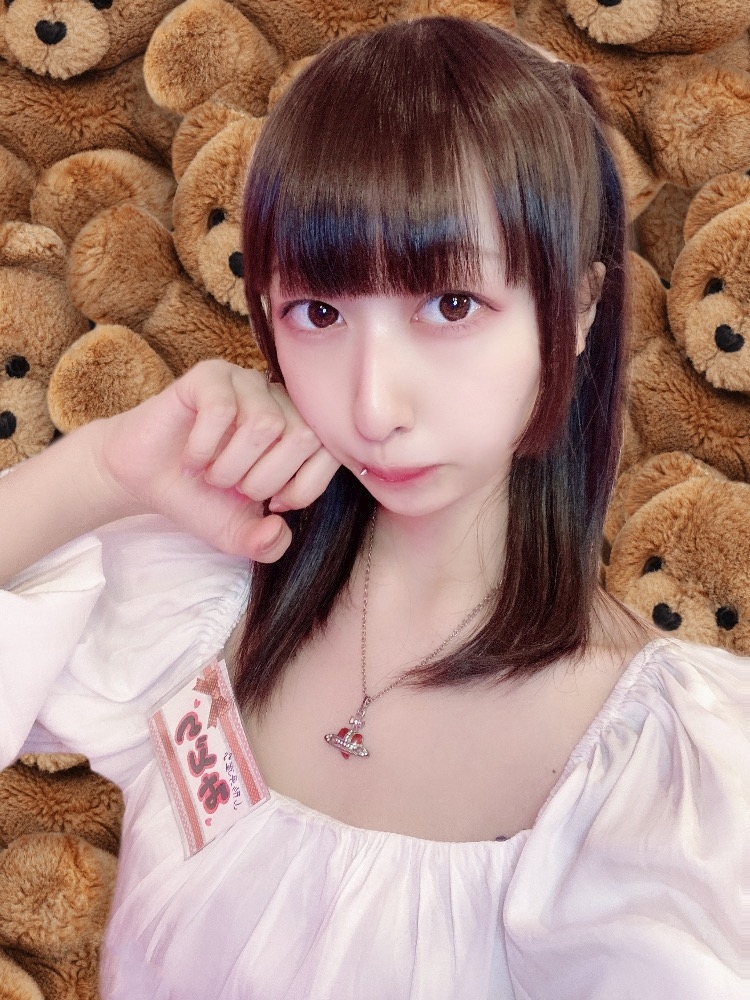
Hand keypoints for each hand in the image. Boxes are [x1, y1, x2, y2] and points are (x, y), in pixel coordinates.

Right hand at [96, 360, 339, 561]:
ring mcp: (246, 382)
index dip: (302, 489)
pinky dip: (204, 447)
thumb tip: (278, 530)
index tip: (270, 503)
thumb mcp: (239, 534)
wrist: (146, 480)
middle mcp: (279, 400)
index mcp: (299, 430)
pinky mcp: (210, 375)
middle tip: (232, 487)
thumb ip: (267, 544)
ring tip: (210, 474)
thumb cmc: (200, 498)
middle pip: (302, 436)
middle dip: (264, 480)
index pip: (331, 453)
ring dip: (231, 466)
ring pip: (265, 423)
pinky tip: (191, 458)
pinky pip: (222, 409)